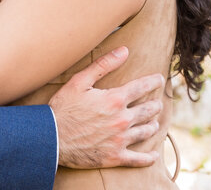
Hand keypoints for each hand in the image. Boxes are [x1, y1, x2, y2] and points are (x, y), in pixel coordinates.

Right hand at [49, 46, 164, 168]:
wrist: (51, 138)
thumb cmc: (63, 108)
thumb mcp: (79, 81)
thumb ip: (103, 65)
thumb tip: (124, 51)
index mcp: (115, 99)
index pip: (141, 87)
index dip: (153, 82)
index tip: (159, 79)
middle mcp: (122, 119)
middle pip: (147, 110)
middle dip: (155, 105)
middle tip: (157, 103)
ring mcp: (120, 140)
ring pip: (145, 131)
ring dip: (152, 125)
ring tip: (154, 122)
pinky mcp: (115, 157)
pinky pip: (138, 159)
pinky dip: (148, 157)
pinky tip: (154, 155)